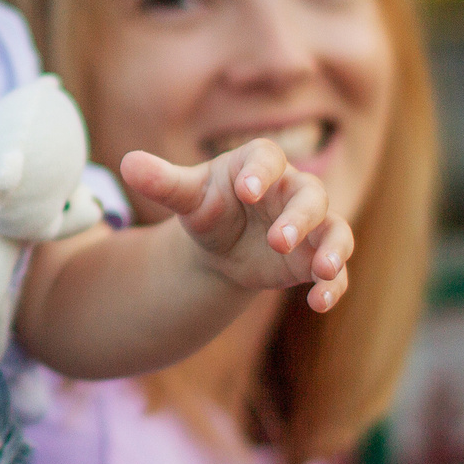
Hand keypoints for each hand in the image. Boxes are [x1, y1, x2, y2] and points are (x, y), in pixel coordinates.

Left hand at [120, 138, 352, 312]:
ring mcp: (311, 226)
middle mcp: (293, 191)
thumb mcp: (186, 197)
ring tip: (322, 269)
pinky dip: (333, 285)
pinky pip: (336, 271)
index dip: (260, 172)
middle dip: (300, 218)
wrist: (223, 246)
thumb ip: (163, 181)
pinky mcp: (314, 259)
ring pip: (335, 231)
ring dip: (332, 249)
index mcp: (260, 165)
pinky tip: (319, 304)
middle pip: (311, 196)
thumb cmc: (209, 209)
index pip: (268, 158)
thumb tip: (127, 164)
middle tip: (277, 239)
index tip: (246, 189)